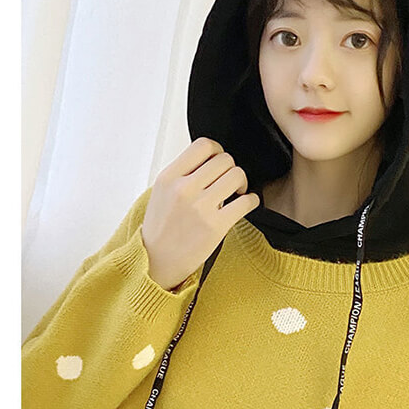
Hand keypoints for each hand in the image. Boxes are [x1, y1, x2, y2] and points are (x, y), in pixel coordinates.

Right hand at [142, 138, 259, 289]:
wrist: (156, 262)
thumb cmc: (160, 229)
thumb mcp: (161, 192)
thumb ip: (182, 173)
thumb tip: (207, 160)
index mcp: (169, 177)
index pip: (203, 145)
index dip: (217, 150)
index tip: (219, 160)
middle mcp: (184, 189)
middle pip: (224, 159)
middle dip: (231, 168)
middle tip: (230, 180)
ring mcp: (200, 207)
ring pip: (237, 175)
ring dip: (242, 182)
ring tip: (237, 192)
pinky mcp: (216, 226)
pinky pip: (246, 202)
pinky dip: (251, 200)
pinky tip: (245, 204)